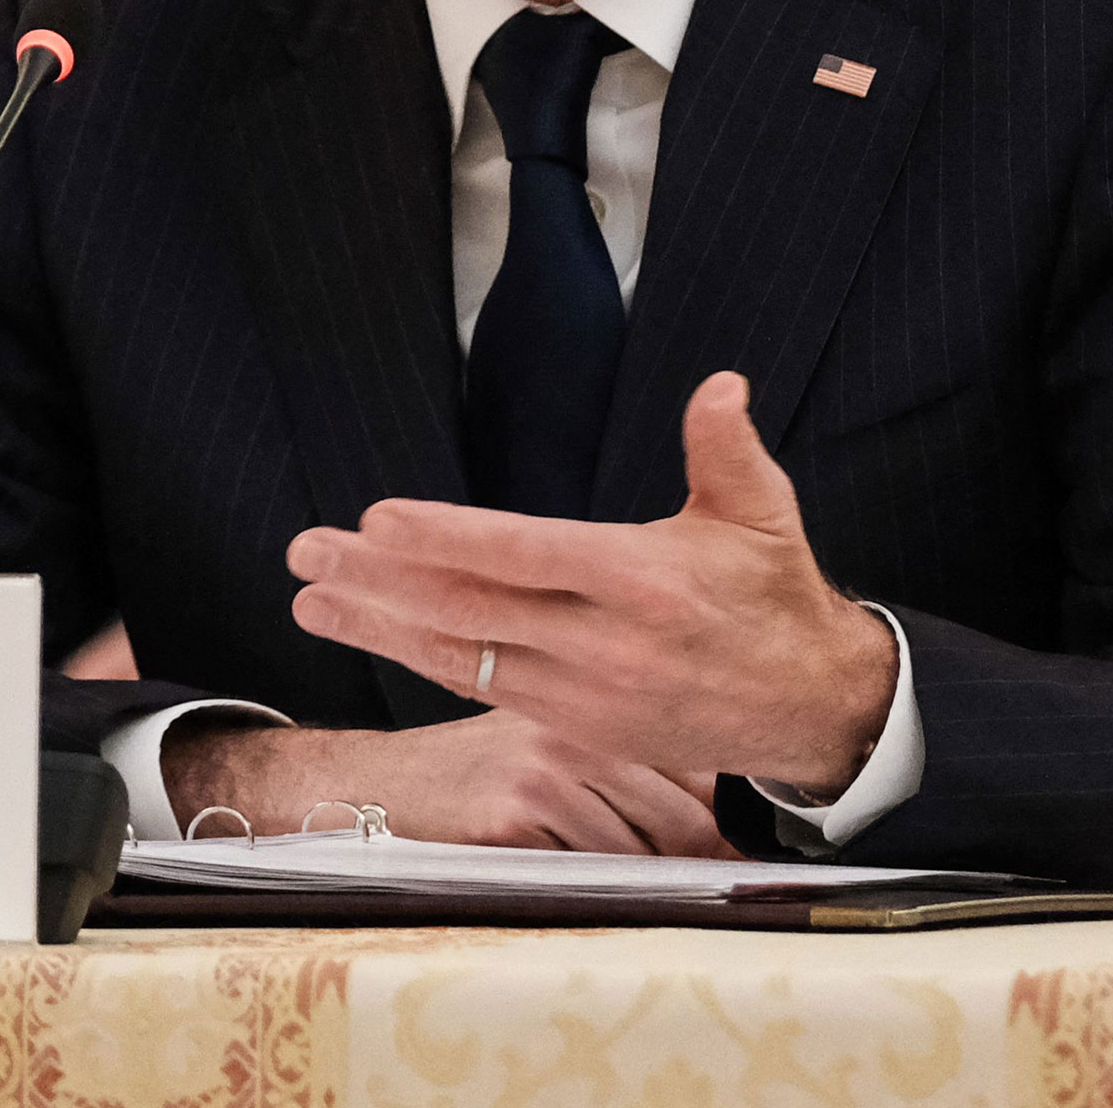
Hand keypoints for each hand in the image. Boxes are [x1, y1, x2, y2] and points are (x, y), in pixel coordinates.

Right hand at [157, 710, 731, 855]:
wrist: (378, 788)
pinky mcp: (513, 812)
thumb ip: (629, 764)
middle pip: (681, 814)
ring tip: (625, 882)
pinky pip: (587, 871)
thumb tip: (721, 819)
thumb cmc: (478, 774)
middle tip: (703, 879)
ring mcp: (546, 767)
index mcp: (600, 702)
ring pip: (640, 848)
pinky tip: (568, 878)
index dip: (723, 816)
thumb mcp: (556, 745)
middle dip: (696, 858)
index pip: (694, 763)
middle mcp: (579, 725)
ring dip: (643, 879)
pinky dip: (591, 888)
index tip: (737, 849)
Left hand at [285, 372, 899, 790]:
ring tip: (312, 601)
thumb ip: (727, 447)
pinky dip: (424, 659)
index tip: (378, 521)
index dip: (447, 540)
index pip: (525, 555)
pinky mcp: (576, 725)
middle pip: (470, 609)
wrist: (805, 705)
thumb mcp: (763, 512)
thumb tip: (720, 387)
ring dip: (380, 627)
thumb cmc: (774, 596)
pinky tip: (379, 634)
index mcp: (642, 581)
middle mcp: (604, 644)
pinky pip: (483, 687)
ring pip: (462, 656)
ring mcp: (583, 693)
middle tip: (307, 556)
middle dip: (378, 583)